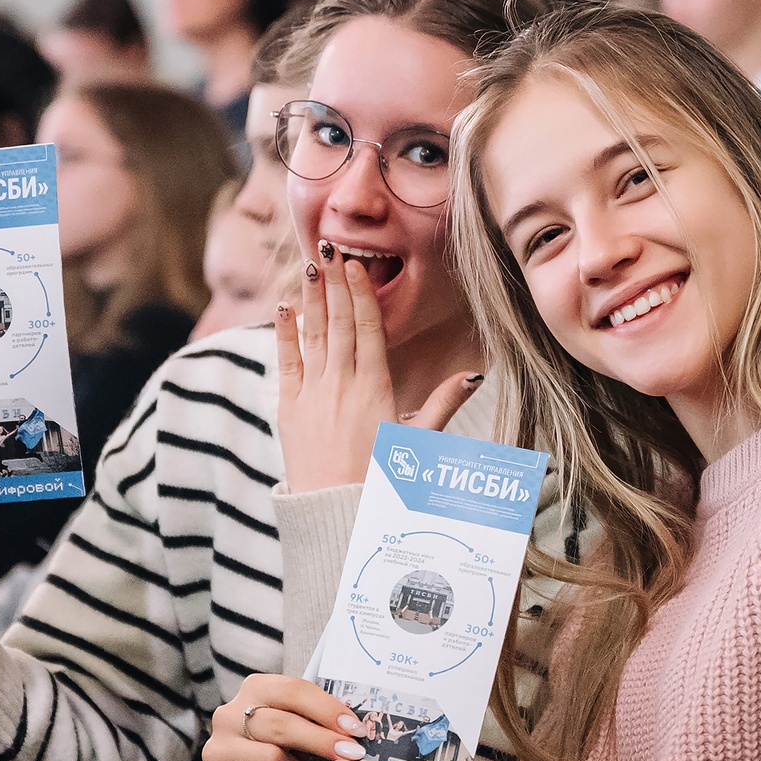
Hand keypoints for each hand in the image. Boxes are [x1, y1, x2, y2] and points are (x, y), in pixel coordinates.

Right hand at [202, 674, 366, 760]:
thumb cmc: (285, 751)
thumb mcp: (302, 730)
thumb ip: (321, 724)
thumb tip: (357, 731)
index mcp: (255, 689)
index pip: (293, 691)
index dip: (327, 710)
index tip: (356, 729)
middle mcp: (229, 714)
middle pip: (282, 725)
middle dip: (322, 741)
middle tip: (351, 756)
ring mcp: (217, 748)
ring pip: (271, 759)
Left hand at [276, 251, 482, 493]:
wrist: (337, 513)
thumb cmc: (384, 480)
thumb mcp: (420, 441)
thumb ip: (444, 402)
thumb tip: (475, 374)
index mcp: (376, 388)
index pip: (368, 328)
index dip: (362, 294)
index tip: (357, 265)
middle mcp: (342, 385)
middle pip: (339, 322)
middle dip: (336, 283)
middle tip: (330, 247)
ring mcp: (312, 394)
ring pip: (313, 335)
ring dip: (312, 298)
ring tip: (311, 265)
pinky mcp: (288, 408)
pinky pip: (286, 361)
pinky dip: (284, 332)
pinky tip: (285, 307)